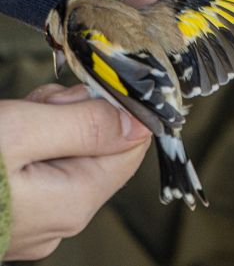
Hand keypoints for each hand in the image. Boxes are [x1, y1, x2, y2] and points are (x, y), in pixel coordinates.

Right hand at [1, 84, 150, 260]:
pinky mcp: (9, 214)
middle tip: (33, 107)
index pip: (131, 146)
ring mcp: (32, 222)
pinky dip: (23, 147)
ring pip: (63, 155)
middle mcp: (60, 220)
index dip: (110, 109)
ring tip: (10, 122)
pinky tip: (2, 139)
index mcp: (74, 202)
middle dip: (69, 115)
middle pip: (96, 148)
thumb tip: (138, 122)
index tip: (78, 93)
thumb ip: (84, 126)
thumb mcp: (20, 133)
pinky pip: (35, 172)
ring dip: (43, 127)